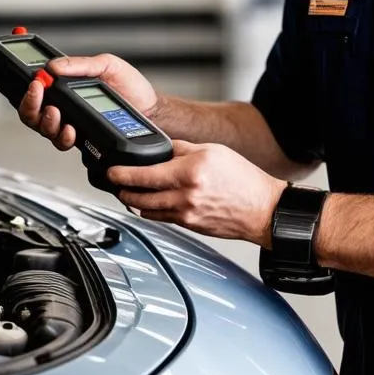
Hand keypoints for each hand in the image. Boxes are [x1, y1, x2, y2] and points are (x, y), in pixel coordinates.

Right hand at [17, 53, 156, 150]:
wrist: (151, 109)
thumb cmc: (131, 86)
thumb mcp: (107, 65)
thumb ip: (80, 64)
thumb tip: (53, 66)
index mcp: (66, 87)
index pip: (35, 89)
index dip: (24, 86)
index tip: (31, 79)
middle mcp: (64, 107)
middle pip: (32, 112)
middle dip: (29, 104)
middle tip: (37, 93)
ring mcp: (71, 124)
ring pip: (44, 129)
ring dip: (45, 121)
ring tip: (54, 112)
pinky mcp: (82, 139)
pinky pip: (63, 142)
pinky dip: (63, 136)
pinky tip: (70, 129)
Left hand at [110, 141, 286, 247]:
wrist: (262, 209)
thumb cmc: (243, 179)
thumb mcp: (213, 151)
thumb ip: (182, 149)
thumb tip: (160, 148)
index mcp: (190, 171)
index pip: (145, 174)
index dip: (122, 173)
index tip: (111, 170)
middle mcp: (186, 194)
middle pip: (139, 195)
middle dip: (123, 189)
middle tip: (117, 182)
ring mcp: (186, 214)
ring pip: (146, 209)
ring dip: (135, 200)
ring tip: (132, 191)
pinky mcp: (189, 226)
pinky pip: (160, 219)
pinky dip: (152, 210)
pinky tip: (153, 202)